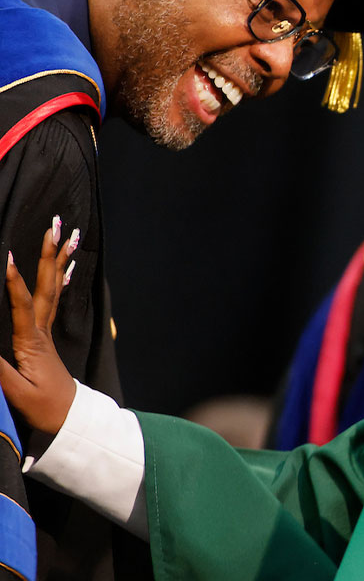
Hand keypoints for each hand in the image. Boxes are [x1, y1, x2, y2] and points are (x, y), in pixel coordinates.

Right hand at [0, 222, 77, 435]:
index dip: (15, 282)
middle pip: (47, 287)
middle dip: (49, 255)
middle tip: (58, 225)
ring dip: (59, 259)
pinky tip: (66, 266)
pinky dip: (59, 279)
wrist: (70, 421)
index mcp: (32, 343)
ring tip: (69, 234)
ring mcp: (46, 332)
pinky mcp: (46, 338)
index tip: (10, 257)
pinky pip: (54, 300)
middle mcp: (42, 331)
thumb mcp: (16, 394)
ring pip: (53, 289)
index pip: (22, 306)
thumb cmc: (43, 409)